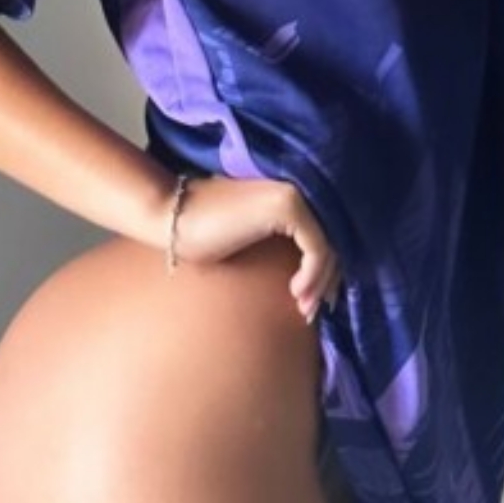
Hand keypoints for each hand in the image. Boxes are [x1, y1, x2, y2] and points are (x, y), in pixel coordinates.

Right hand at [167, 174, 344, 322]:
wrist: (172, 218)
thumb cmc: (203, 234)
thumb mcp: (249, 243)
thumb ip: (279, 247)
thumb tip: (309, 280)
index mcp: (287, 197)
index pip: (322, 234)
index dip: (324, 270)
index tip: (315, 302)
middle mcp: (297, 190)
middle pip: (331, 240)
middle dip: (325, 280)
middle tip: (311, 312)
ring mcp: (294, 194)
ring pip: (328, 245)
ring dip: (320, 282)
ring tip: (304, 308)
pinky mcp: (288, 204)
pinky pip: (316, 246)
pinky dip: (313, 274)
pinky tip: (296, 292)